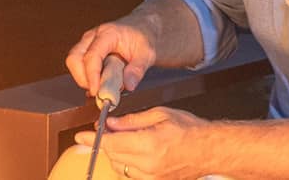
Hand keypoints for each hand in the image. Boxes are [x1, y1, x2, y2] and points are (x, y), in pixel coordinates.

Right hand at [65, 16, 157, 98]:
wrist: (142, 29)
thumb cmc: (143, 37)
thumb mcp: (147, 54)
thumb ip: (138, 70)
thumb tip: (129, 86)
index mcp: (108, 34)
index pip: (92, 56)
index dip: (92, 76)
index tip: (97, 92)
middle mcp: (93, 37)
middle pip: (74, 58)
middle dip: (83, 79)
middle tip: (99, 91)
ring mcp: (88, 44)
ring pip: (74, 64)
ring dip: (85, 79)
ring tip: (104, 86)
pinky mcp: (88, 52)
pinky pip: (79, 67)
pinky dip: (87, 79)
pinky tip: (102, 84)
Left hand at [74, 106, 212, 179]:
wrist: (208, 150)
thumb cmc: (188, 129)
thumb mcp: (159, 114)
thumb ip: (132, 121)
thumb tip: (110, 123)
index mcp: (149, 145)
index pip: (112, 144)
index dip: (93, 140)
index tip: (80, 136)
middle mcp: (148, 165)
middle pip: (113, 156)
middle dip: (105, 143)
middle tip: (105, 129)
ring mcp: (152, 177)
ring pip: (120, 167)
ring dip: (115, 153)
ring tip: (123, 138)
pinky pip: (131, 175)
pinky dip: (126, 164)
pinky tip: (133, 151)